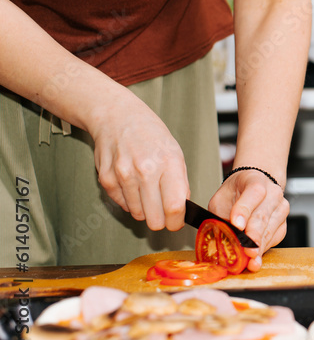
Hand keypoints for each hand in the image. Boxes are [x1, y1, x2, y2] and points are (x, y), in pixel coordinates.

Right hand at [90, 95, 189, 231]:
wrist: (117, 116)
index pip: (175, 207)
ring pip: (138, 215)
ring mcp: (123, 175)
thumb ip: (180, 182)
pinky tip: (132, 184)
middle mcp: (145, 170)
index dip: (176, 222)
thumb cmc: (150, 135)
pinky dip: (129, 201)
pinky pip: (122, 206)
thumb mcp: (175, 153)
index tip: (176, 223)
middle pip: (155, 218)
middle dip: (161, 221)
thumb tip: (182, 209)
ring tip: (147, 190)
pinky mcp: (106, 180)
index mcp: (168, 163)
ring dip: (144, 209)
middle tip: (163, 213)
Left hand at [209, 170, 289, 271]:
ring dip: (260, 247)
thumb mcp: (221, 198)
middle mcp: (272, 193)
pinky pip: (275, 238)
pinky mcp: (283, 223)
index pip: (253, 192)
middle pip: (263, 216)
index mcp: (255, 180)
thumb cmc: (236, 192)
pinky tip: (256, 257)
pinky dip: (264, 249)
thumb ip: (219, 216)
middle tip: (248, 251)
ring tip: (252, 261)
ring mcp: (281, 208)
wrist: (254, 187)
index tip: (236, 225)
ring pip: (270, 230)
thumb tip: (218, 238)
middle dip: (254, 236)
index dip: (244, 210)